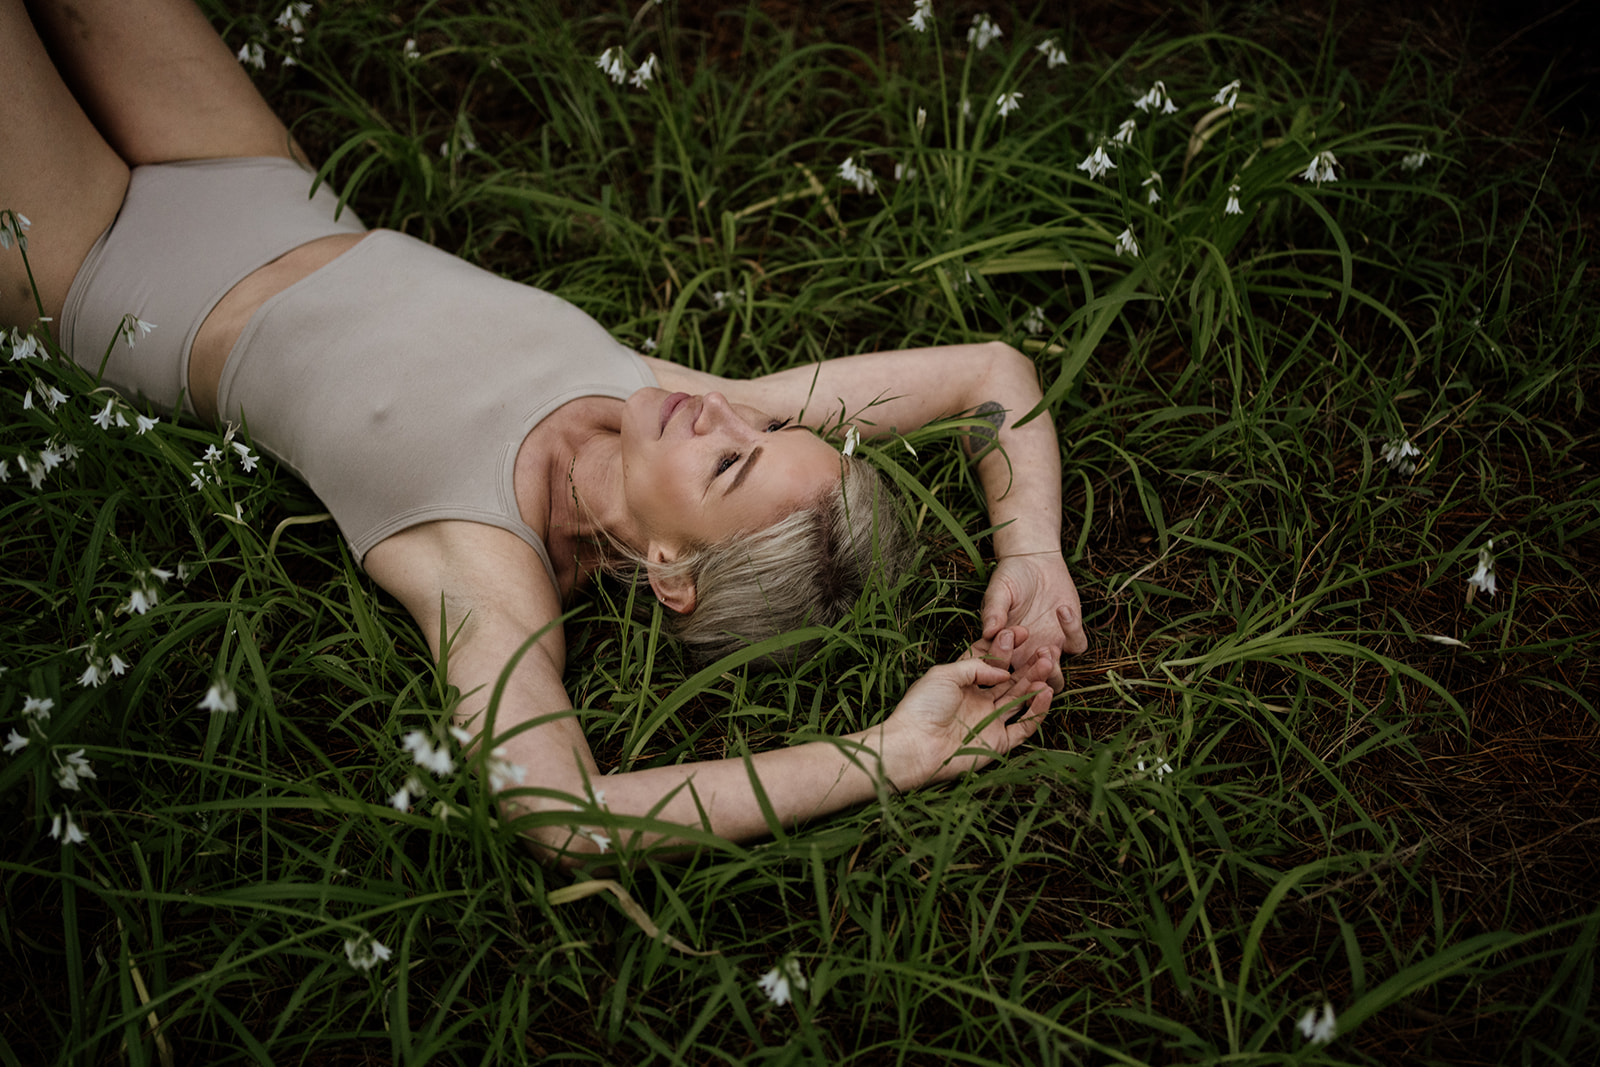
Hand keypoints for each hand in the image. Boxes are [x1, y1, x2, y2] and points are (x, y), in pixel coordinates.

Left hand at [886, 656, 1052, 786]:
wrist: (915, 746)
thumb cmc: (923, 707)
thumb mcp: (944, 674)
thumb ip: (975, 666)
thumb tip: (1003, 671)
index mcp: (963, 684)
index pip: (990, 663)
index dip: (1006, 648)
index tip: (1022, 632)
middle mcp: (978, 702)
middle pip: (1009, 681)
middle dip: (1027, 665)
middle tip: (1045, 650)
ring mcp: (990, 722)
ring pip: (1019, 700)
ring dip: (1034, 683)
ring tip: (1048, 665)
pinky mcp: (998, 743)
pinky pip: (1023, 727)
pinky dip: (1037, 711)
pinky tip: (1046, 692)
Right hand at [971, 552, 1086, 691]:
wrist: (1035, 561)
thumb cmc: (1011, 577)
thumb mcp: (998, 591)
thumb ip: (994, 611)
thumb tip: (988, 631)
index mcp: (1004, 651)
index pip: (1001, 673)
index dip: (1003, 672)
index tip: (1006, 655)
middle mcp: (1026, 656)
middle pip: (1031, 685)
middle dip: (1034, 679)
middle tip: (1034, 660)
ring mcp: (1050, 649)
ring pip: (1057, 679)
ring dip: (1055, 671)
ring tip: (1049, 648)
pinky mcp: (1070, 636)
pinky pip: (1077, 646)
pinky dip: (1072, 631)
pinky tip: (1062, 610)